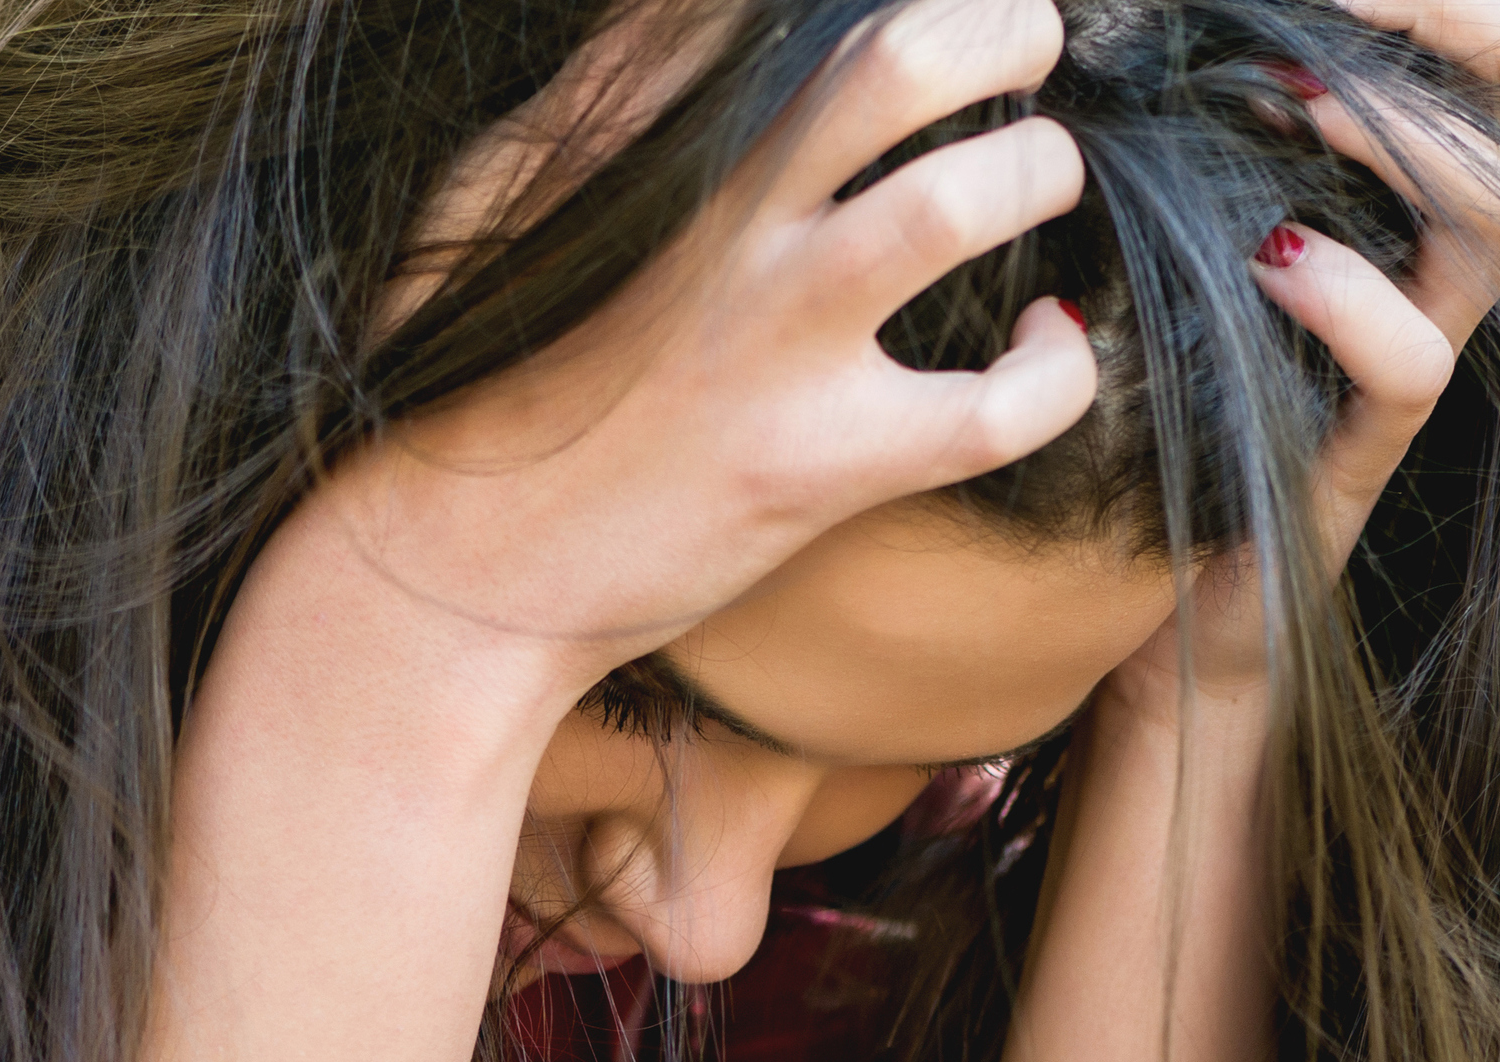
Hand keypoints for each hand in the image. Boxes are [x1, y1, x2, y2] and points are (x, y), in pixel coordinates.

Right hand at [280, 0, 1098, 687]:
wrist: (440, 566)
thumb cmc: (479, 383)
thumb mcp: (506, 195)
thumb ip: (608, 91)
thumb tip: (692, 17)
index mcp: (649, 143)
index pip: (787, 12)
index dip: (911, 0)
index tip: (942, 10)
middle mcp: (718, 221)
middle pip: (897, 56)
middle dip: (1000, 31)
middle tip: (1028, 48)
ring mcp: (770, 339)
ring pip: (963, 200)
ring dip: (1038, 172)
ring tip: (1038, 181)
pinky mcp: (816, 465)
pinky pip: (1001, 406)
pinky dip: (1060, 369)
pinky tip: (1041, 345)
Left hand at [1112, 0, 1499, 707]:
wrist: (1159, 583)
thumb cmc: (1158, 369)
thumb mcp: (1183, 213)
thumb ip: (1211, 117)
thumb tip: (1149, 19)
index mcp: (1409, 174)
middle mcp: (1440, 247)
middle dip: (1456, 18)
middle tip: (1332, 5)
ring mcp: (1418, 339)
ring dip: (1399, 130)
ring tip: (1289, 104)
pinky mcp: (1367, 442)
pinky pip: (1413, 360)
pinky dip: (1344, 297)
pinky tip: (1263, 261)